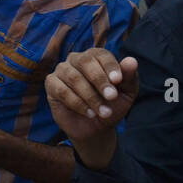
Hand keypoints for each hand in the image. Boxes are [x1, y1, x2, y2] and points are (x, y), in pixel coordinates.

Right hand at [45, 48, 137, 170]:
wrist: (96, 127)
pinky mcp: (51, 84)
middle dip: (99, 80)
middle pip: (85, 62)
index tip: (118, 80)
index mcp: (95, 57)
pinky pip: (61, 90)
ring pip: (73, 77)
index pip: (101, 54)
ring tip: (103, 112)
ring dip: (90, 96)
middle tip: (111, 97)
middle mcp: (76, 59)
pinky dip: (77, 103)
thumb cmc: (111, 105)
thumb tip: (132, 60)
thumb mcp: (126, 94)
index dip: (110, 66)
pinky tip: (89, 113)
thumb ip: (129, 77)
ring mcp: (61, 70)